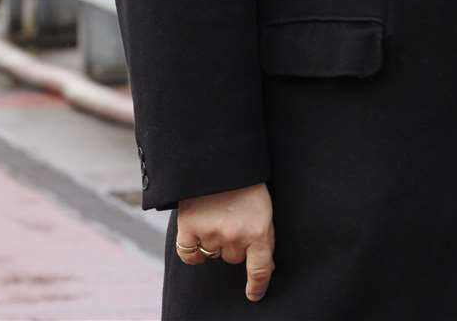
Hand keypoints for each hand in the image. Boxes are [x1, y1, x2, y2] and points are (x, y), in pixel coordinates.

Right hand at [176, 182, 275, 301]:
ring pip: (212, 255)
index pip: (259, 270)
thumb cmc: (247, 186)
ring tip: (217, 216)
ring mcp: (211, 233)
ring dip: (214, 242)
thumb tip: (266, 269)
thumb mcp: (265, 211)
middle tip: (233, 220)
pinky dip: (193, 251)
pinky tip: (197, 237)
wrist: (221, 162)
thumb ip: (264, 239)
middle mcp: (235, 236)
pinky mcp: (189, 228)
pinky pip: (189, 255)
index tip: (254, 295)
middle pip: (233, 258)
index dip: (257, 286)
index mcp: (259, 232)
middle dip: (235, 244)